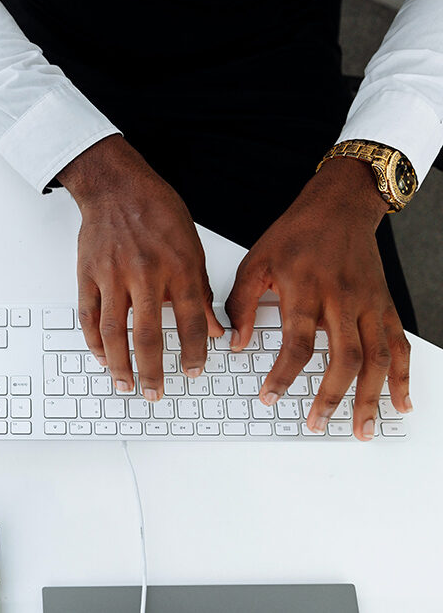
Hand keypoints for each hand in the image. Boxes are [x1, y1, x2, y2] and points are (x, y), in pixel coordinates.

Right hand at [58, 134, 223, 400]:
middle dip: (152, 371)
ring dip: (119, 364)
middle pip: (147, 335)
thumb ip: (201, 290)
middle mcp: (145, 274)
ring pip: (113, 331)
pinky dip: (94, 341)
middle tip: (155, 393)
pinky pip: (88, 315)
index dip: (194, 352)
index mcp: (178, 267)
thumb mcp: (191, 246)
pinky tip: (102, 357)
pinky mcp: (88, 274)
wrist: (116, 185)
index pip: (190, 321)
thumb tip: (214, 327)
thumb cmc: (156, 210)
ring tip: (125, 384)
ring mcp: (112, 275)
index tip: (193, 371)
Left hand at [225, 157, 411, 440]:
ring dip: (370, 398)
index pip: (298, 342)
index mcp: (306, 289)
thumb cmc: (296, 234)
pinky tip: (400, 404)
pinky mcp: (386, 306)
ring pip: (377, 359)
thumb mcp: (256, 262)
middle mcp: (343, 299)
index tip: (269, 397)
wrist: (339, 207)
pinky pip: (399, 346)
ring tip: (361, 429)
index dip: (284, 374)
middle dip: (331, 396)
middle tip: (316, 423)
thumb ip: (242, 304)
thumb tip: (235, 343)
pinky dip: (402, 378)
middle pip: (344, 358)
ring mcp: (370, 304)